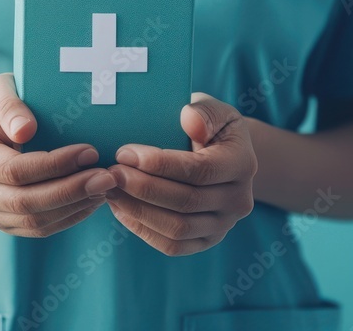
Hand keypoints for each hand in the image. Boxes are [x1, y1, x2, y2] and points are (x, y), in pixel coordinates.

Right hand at [0, 73, 117, 236]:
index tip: (89, 152)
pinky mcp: (3, 222)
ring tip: (104, 187)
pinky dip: (69, 217)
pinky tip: (91, 199)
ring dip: (74, 207)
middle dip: (71, 191)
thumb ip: (9, 104)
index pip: (15, 170)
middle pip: (25, 202)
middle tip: (107, 177)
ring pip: (34, 222)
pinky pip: (38, 229)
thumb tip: (26, 130)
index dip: (54, 165)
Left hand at [106, 93, 256, 255]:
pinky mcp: (206, 240)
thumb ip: (202, 111)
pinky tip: (120, 209)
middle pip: (186, 202)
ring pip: (178, 229)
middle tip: (111, 173)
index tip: (124, 152)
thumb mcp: (210, 108)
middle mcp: (239, 200)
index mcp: (242, 164)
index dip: (158, 164)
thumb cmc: (207, 125)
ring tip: (110, 190)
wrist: (218, 152)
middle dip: (142, 188)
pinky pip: (173, 246)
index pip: (198, 170)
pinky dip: (143, 230)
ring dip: (138, 211)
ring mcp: (224, 225)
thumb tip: (190, 121)